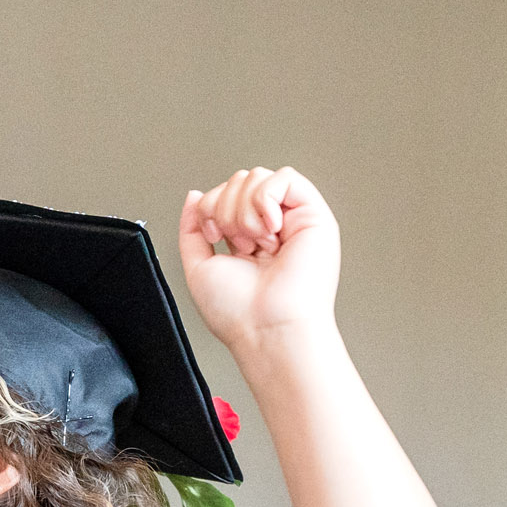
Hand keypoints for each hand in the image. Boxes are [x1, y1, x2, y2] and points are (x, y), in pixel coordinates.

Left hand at [177, 167, 341, 357]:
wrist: (265, 329)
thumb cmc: (238, 313)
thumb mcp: (199, 266)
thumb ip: (192, 228)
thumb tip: (195, 195)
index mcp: (247, 239)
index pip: (225, 195)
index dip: (211, 208)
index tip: (215, 238)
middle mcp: (270, 229)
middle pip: (239, 181)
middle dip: (227, 210)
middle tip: (240, 246)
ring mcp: (293, 221)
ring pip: (258, 177)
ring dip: (245, 211)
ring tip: (256, 243)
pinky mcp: (314, 216)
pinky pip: (286, 178)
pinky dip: (267, 199)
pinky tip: (270, 230)